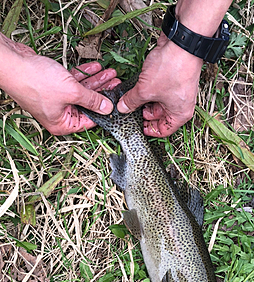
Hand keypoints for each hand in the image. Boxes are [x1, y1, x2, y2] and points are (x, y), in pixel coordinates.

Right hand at [1, 37, 119, 134]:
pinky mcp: (52, 85)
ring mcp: (55, 99)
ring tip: (111, 74)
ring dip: (96, 81)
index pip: (90, 121)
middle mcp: (59, 114)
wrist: (13, 63)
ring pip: (81, 91)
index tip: (117, 103)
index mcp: (62, 124)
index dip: (104, 112)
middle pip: (87, 105)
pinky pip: (72, 82)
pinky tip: (95, 67)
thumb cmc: (35, 81)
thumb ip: (92, 100)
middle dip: (103, 92)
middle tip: (116, 84)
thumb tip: (107, 108)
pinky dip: (83, 75)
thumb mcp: (72, 92)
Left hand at [117, 33, 202, 136]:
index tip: (137, 126)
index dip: (149, 130)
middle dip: (144, 113)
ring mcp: (178, 91)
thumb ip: (132, 101)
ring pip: (158, 101)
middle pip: (159, 116)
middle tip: (130, 109)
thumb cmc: (172, 69)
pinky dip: (149, 89)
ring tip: (132, 96)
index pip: (164, 131)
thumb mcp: (145, 90)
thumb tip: (123, 108)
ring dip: (145, 100)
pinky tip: (138, 85)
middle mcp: (181, 105)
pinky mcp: (173, 79)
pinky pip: (159, 89)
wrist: (181, 43)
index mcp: (179, 115)